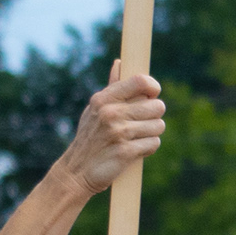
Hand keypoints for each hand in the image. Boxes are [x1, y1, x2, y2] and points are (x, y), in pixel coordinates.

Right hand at [53, 72, 167, 199]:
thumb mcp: (95, 110)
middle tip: (139, 124)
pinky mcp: (126, 151)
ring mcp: (118, 132)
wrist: (76, 172)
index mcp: (104, 99)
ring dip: (151, 134)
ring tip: (134, 139)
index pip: (141, 81)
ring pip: (159, 126)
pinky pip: (154, 143)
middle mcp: (111, 113)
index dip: (153, 87)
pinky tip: (133, 151)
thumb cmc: (90, 137)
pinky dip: (148, 148)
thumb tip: (120, 63)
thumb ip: (112, 88)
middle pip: (157, 106)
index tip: (152, 95)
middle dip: (153, 116)